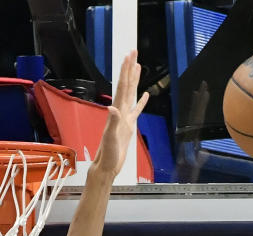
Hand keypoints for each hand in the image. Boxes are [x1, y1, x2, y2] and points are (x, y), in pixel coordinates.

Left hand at [92, 51, 148, 179]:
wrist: (107, 166)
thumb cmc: (107, 154)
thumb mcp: (110, 138)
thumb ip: (112, 122)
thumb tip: (113, 107)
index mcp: (117, 112)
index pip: (123, 87)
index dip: (126, 71)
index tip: (129, 56)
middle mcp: (120, 111)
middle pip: (127, 85)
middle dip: (130, 68)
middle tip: (133, 52)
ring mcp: (125, 118)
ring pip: (131, 94)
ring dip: (134, 80)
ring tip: (138, 66)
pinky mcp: (129, 126)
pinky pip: (137, 110)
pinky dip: (141, 101)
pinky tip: (146, 95)